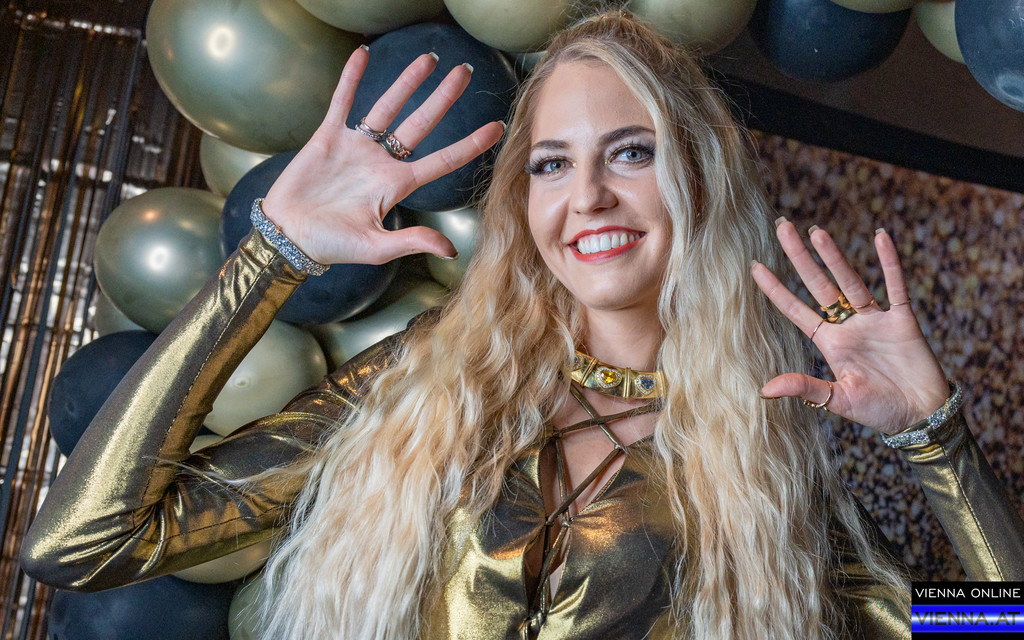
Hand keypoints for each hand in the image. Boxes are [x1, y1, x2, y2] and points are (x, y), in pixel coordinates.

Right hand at [260, 47, 504, 265]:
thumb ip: (412, 241)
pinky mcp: (328, 137)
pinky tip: (362, 54)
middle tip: (464, 72)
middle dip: (443, 97)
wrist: (289, 236)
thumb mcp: (376, 248)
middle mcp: (382, 162)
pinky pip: (343, 101)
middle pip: (421, 123)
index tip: (495, 127)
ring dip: (407, 82)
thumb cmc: (333, 246)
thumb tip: (450, 251)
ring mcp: (357, 147)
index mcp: (397, 185)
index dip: (469, 144)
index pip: (442, 160)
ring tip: (428, 59)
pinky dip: (351, 78)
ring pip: (387, 107)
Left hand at [751, 219, 948, 434]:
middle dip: (800, 257)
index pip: (796, 310)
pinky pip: (896, 287)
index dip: (776, 289)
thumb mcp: (838, 400)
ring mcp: (875, 320)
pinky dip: (890, 263)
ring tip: (816, 232)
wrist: (921, 416)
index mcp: (829, 343)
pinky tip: (881, 238)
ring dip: (834, 257)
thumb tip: (764, 390)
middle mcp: (848, 326)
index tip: (755, 266)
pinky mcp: (903, 321)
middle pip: (818, 285)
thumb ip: (805, 388)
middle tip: (782, 227)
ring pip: (851, 281)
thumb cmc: (878, 411)